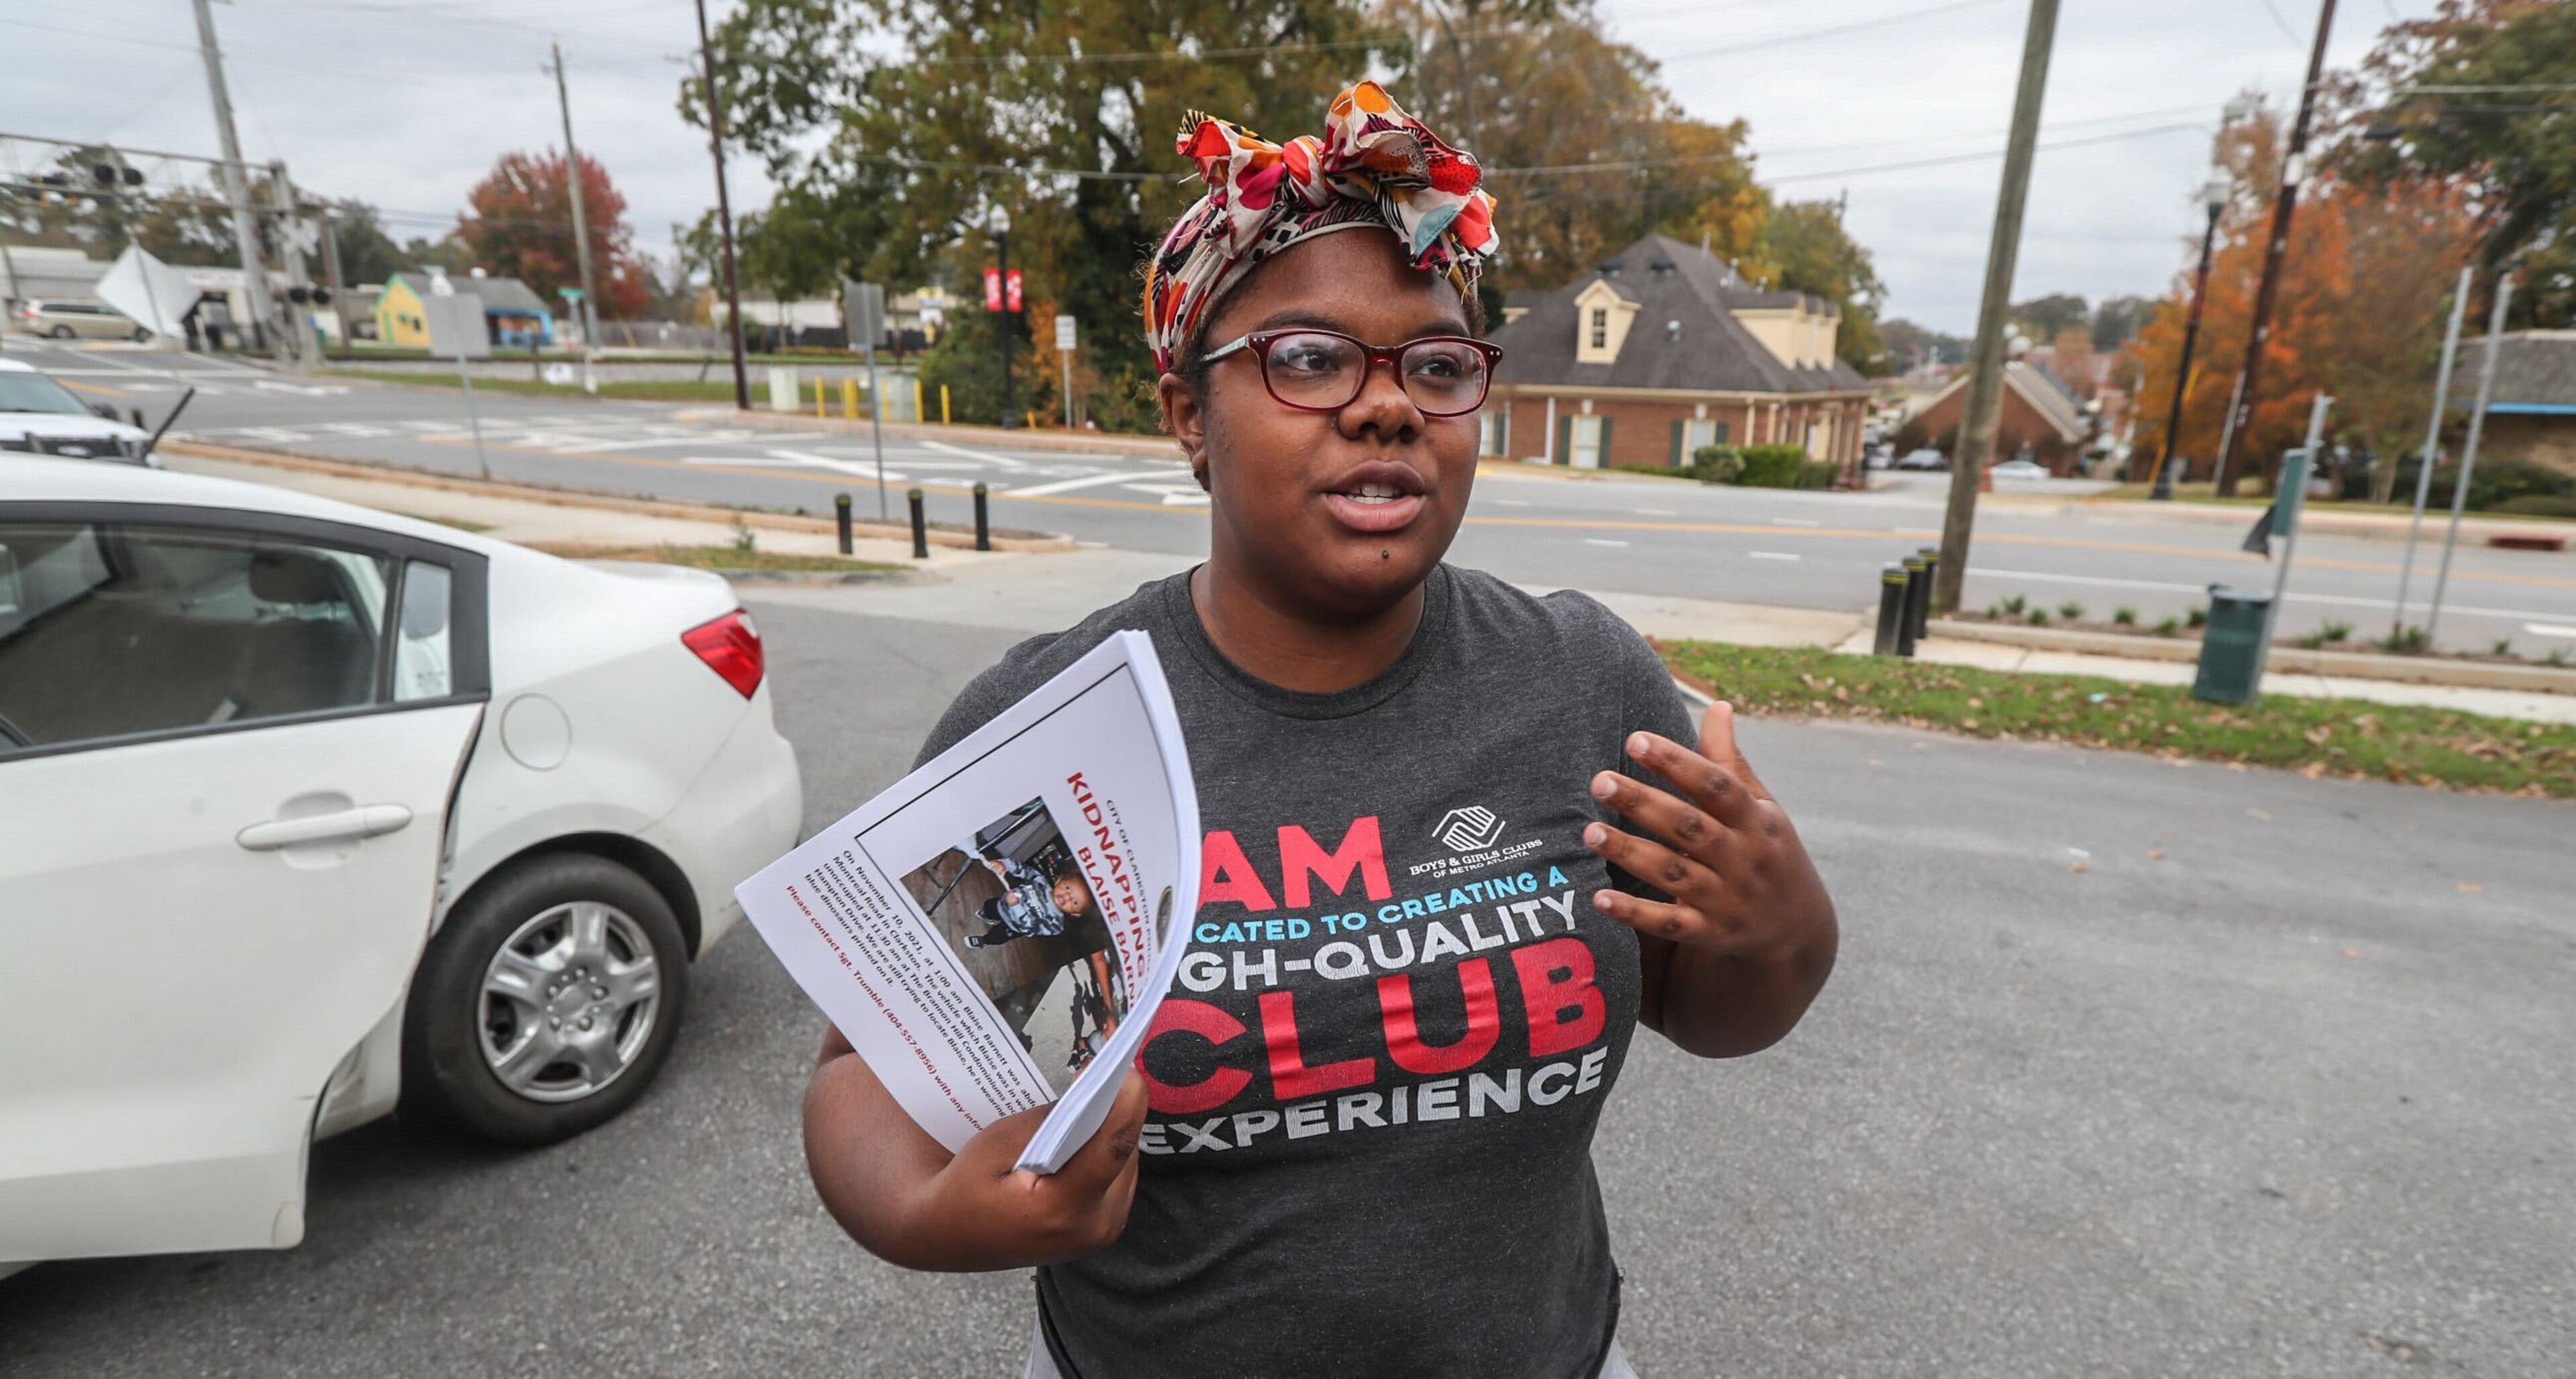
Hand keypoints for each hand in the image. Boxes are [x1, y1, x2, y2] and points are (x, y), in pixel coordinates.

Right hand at [804, 1026, 1150, 1270]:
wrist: (945, 1236)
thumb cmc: (963, 1189)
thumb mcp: (994, 1145)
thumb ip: (1044, 1122)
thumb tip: (1087, 1094)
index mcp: (1062, 1211)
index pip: (1111, 1149)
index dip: (1126, 1103)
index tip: (1127, 1067)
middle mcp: (1093, 1229)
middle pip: (1126, 1153)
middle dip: (1118, 1111)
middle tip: (1102, 1073)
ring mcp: (1101, 1233)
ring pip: (1127, 1163)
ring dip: (1113, 1129)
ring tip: (1096, 1096)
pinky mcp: (1102, 1230)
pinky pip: (1118, 1176)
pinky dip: (1106, 1149)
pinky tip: (1089, 1128)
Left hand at [1580, 702, 1836, 1055]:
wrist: (1798, 932)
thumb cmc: (1768, 852)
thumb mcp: (1762, 808)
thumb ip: (1730, 762)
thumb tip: (1717, 706)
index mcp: (1757, 819)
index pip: (1715, 784)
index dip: (1677, 762)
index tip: (1635, 740)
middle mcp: (1743, 857)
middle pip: (1689, 827)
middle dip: (1644, 803)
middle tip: (1599, 781)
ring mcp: (1728, 898)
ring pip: (1674, 874)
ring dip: (1631, 853)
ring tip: (1589, 832)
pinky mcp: (1711, 933)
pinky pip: (1671, 923)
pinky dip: (1636, 913)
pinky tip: (1599, 898)